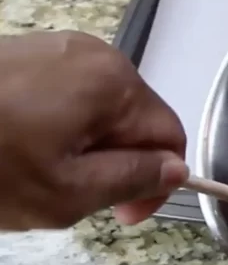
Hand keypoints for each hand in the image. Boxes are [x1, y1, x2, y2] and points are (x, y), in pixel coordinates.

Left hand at [0, 30, 187, 229]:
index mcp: (114, 83)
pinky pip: (61, 97)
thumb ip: (133, 181)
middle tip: (66, 197)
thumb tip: (175, 171)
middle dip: (112, 164)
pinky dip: (51, 130)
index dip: (155, 184)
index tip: (121, 216)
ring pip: (96, 113)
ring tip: (33, 175)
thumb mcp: (67, 193)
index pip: (169, 137)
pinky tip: (14, 150)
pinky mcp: (19, 52)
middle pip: (133, 121)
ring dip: (80, 150)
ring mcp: (51, 48)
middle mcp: (91, 53)